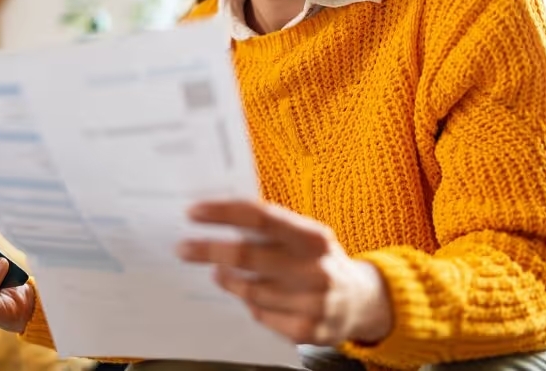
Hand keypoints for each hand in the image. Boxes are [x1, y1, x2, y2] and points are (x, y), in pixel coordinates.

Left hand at [177, 200, 392, 346]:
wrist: (363, 302)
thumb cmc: (319, 260)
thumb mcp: (306, 236)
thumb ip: (270, 227)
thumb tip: (217, 216)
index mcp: (313, 237)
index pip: (261, 218)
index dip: (223, 213)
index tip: (193, 213)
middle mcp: (315, 269)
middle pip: (247, 257)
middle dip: (207, 250)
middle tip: (183, 248)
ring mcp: (313, 303)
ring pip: (249, 290)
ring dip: (227, 280)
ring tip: (220, 272)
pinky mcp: (307, 331)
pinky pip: (260, 315)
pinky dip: (251, 304)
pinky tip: (254, 296)